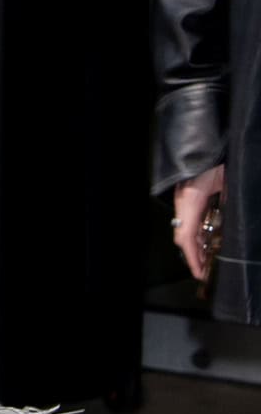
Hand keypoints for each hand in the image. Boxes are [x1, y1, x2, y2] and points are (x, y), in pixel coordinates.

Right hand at [173, 164, 223, 280]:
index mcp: (191, 200)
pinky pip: (192, 218)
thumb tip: (230, 229)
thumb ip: (227, 202)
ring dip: (197, 243)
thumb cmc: (216, 158)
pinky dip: (199, 230)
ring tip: (208, 259)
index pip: (186, 236)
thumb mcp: (227, 183)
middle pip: (184, 235)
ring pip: (187, 227)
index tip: (200, 274)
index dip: (192, 258)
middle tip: (205, 273)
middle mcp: (185, 200)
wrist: (205, 139)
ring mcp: (186, 196)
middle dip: (194, 255)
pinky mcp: (191, 193)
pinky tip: (208, 237)